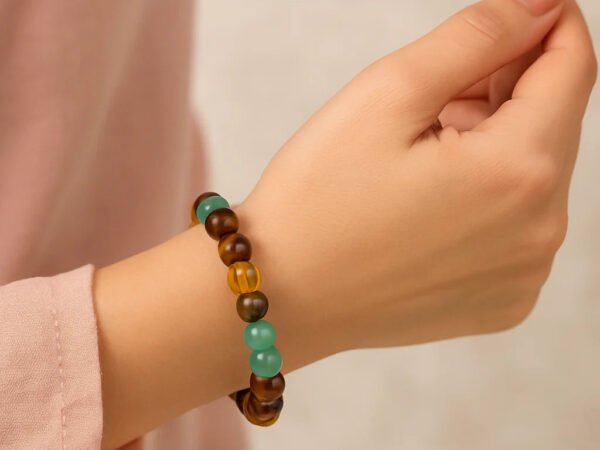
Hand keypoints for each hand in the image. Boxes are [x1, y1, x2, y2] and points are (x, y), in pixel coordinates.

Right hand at [235, 0, 596, 357]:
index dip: (550, 26)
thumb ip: (474, 37)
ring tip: (422, 148)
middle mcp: (540, 235)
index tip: (518, 12)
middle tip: (440, 89)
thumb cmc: (318, 201)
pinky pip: (518, 228)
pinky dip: (490, 197)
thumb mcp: (388, 94)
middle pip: (554, 125)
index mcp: (518, 174)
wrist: (283, 296)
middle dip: (508, 91)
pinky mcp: (502, 302)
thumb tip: (535, 8)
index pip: (573, 71)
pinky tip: (432, 199)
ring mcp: (523, 277)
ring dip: (495, 144)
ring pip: (535, 176)